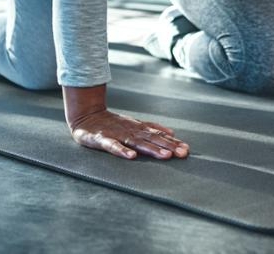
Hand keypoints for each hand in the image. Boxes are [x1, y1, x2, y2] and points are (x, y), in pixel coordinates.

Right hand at [64, 84, 189, 159]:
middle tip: (182, 153)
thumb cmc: (112, 123)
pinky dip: (122, 151)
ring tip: (165, 156)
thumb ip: (152, 128)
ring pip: (137, 143)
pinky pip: (113, 146)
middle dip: (168, 146)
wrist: (87, 116)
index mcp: (139, 128)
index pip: (158, 135)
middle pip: (152, 139)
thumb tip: (172, 133)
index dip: (172, 142)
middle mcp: (131, 130)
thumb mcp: (134, 124)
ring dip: (151, 149)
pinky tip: (131, 157)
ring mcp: (117, 135)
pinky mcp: (103, 139)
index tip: (187, 149)